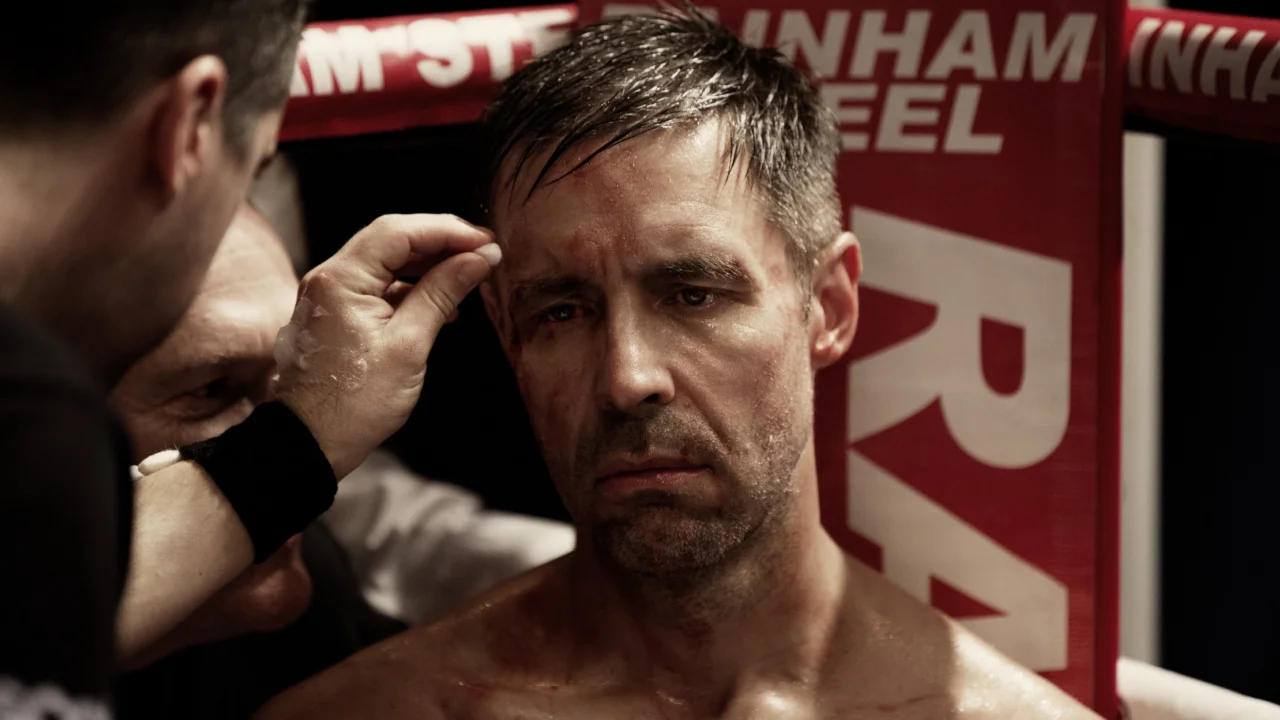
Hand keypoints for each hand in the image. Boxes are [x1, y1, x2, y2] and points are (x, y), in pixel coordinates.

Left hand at [273, 214, 498, 477]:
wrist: (311, 443)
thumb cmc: (354, 404)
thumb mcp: (408, 346)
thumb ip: (442, 294)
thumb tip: (477, 260)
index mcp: (341, 280)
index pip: (399, 232)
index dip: (447, 230)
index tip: (484, 241)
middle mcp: (330, 279)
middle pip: (392, 240)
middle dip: (440, 243)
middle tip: (483, 253)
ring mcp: (332, 296)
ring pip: (387, 263)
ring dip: (429, 266)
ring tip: (469, 277)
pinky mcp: (338, 315)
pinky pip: (379, 287)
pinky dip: (412, 288)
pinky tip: (441, 304)